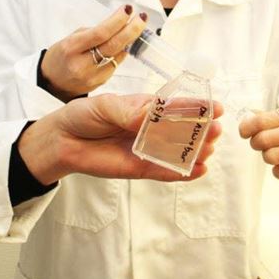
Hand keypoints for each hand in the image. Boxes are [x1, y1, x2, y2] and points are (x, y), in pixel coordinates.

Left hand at [18, 93, 223, 183]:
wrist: (63, 140)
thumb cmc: (83, 116)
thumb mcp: (106, 106)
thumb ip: (129, 111)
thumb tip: (149, 115)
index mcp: (147, 108)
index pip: (176, 107)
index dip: (197, 107)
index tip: (215, 107)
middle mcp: (152, 129)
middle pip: (183, 131)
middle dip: (201, 130)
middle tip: (215, 131)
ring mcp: (148, 150)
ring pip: (178, 152)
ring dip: (196, 151)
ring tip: (208, 150)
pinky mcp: (141, 169)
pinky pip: (165, 172)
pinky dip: (182, 173)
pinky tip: (199, 170)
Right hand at [39, 6, 147, 101]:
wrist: (52, 82)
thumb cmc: (61, 55)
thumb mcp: (71, 39)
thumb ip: (93, 32)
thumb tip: (119, 24)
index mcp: (71, 48)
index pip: (100, 33)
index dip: (117, 21)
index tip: (128, 9)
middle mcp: (82, 64)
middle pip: (113, 45)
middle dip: (132, 30)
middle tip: (142, 18)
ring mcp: (92, 77)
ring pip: (118, 56)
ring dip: (130, 40)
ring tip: (137, 26)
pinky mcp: (100, 84)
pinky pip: (115, 65)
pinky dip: (121, 53)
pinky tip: (124, 44)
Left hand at [239, 106, 278, 180]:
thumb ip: (275, 116)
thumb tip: (248, 118)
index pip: (263, 120)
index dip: (247, 127)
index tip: (245, 132)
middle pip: (263, 140)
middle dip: (256, 143)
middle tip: (260, 143)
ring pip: (270, 157)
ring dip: (267, 156)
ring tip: (275, 153)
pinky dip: (278, 170)